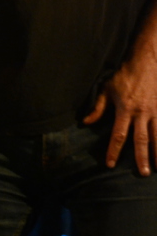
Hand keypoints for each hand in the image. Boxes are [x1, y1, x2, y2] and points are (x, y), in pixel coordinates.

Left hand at [84, 58, 156, 175]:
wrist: (147, 61)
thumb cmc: (125, 75)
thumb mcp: (107, 89)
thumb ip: (98, 108)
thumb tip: (86, 122)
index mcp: (125, 109)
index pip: (118, 135)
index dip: (114, 150)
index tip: (110, 164)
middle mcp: (141, 113)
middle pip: (141, 140)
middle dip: (141, 158)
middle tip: (141, 174)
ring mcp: (154, 112)